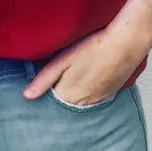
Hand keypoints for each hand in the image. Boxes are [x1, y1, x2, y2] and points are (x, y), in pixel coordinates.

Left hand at [23, 0, 151, 104]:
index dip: (45, 95)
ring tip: (74, 79)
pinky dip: (88, 94)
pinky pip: (94, 100)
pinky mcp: (110, 94)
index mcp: (68, 95)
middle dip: (59, 97)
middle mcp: (83, 103)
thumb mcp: (63, 60)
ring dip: (74, 96)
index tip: (42, 88)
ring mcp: (98, 100)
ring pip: (80, 104)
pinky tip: (88, 80)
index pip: (51, 104)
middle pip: (65, 105)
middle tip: (59, 79)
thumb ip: (44, 79)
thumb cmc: (92, 48)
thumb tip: (27, 96)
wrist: (124, 45)